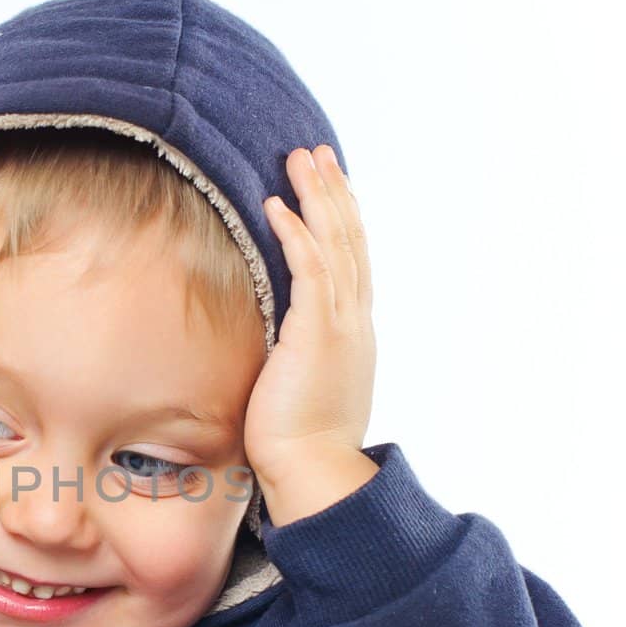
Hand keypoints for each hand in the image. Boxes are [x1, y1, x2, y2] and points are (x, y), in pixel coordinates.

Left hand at [244, 144, 379, 523]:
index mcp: (351, 333)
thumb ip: (294, 358)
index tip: (329, 185)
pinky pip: (311, 270)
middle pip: (349, 240)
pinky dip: (296, 233)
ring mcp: (341, 325)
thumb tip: (272, 349)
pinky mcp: (319, 334)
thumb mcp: (301, 388)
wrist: (314, 472)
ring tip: (301, 160)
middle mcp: (353, 321)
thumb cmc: (298, 443)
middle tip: (317, 154)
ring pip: (335, 243)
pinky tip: (278, 205)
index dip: (341, 219)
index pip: (351, 262)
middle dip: (333, 193)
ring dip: (318, 197)